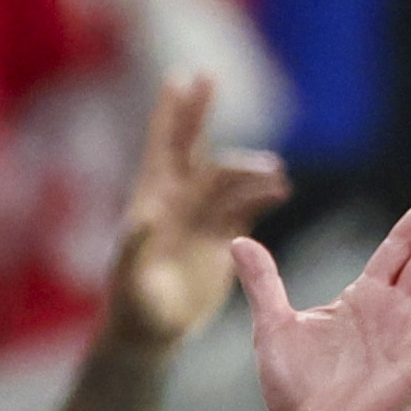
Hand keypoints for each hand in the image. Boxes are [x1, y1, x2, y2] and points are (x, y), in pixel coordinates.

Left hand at [107, 72, 291, 349]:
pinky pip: (247, 204)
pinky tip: (280, 190)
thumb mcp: (129, 281)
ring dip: (248, 169)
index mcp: (152, 202)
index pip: (162, 149)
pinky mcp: (223, 235)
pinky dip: (262, 195)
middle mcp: (176, 201)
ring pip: (228, 177)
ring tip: (272, 174)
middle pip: (191, 147)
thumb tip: (143, 217)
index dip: (169, 115)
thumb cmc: (134, 309)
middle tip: (208, 77)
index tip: (178, 79)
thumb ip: (133, 250)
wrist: (153, 334)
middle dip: (199, 113)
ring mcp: (201, 215)